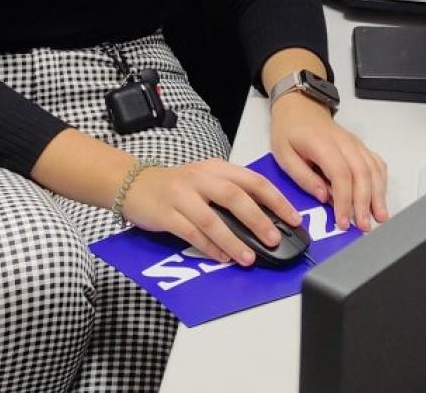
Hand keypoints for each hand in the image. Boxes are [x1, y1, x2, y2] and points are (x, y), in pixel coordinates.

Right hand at [120, 159, 301, 266]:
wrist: (132, 183)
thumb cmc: (174, 185)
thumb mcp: (205, 179)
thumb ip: (231, 194)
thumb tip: (266, 219)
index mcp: (216, 169)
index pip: (252, 181)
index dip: (276, 200)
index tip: (293, 218)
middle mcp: (200, 179)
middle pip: (235, 197)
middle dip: (258, 220)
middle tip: (274, 239)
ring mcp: (182, 196)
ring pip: (212, 219)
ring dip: (233, 240)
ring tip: (249, 257)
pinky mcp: (166, 214)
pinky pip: (191, 232)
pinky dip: (208, 247)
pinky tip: (221, 257)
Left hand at [270, 94, 388, 232]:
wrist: (299, 107)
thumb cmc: (290, 130)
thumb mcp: (283, 154)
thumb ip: (303, 177)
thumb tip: (323, 196)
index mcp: (322, 144)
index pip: (340, 175)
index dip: (344, 200)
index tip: (342, 221)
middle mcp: (344, 143)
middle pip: (362, 174)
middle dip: (365, 203)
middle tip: (363, 225)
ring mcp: (355, 144)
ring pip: (373, 169)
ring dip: (378, 194)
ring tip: (379, 216)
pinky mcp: (360, 146)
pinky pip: (376, 163)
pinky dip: (381, 181)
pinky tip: (380, 196)